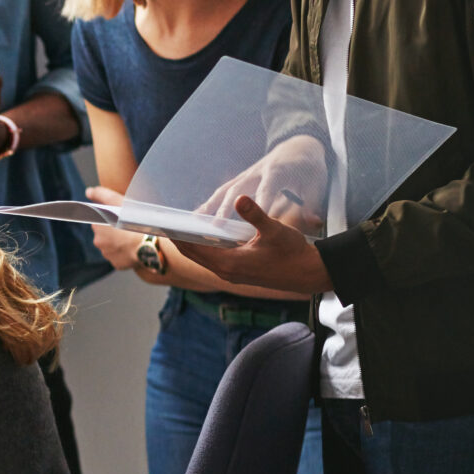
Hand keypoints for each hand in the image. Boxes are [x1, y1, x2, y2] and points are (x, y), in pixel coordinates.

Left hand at [84, 186, 145, 270]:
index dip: (111, 218)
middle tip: (128, 227)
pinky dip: (124, 253)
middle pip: (105, 234)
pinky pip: (119, 257)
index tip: (121, 218)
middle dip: (114, 231)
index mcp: (96, 226)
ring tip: (132, 237)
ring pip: (112, 246)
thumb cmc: (134, 221)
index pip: (100, 220)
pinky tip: (133, 247)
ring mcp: (107, 254)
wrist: (148, 243)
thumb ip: (101, 194)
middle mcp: (98, 241)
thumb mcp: (117, 201)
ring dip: (119, 242)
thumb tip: (88, 192)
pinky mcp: (117, 264)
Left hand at [173, 195, 333, 294]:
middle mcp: (226, 272)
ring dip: (190, 243)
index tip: (164, 221)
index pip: (193, 247)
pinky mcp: (238, 274)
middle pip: (192, 254)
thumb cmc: (293, 252)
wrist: (309, 274)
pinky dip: (202, 248)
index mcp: (229, 263)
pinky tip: (201, 235)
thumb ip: (255, 214)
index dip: (177, 234)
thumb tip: (240, 198)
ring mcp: (231, 275)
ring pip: (201, 258)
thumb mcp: (274, 230)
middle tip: (164, 221)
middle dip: (178, 238)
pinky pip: (212, 260)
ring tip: (177, 226)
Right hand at [199, 133, 329, 233]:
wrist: (298, 147)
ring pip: (225, 191)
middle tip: (217, 227)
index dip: (257, 206)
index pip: (266, 190)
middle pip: (238, 190)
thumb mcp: (316, 185)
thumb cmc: (308, 169)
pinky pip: (222, 192)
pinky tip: (196, 218)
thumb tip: (313, 222)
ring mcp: (246, 175)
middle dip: (227, 209)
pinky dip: (209, 204)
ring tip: (198, 224)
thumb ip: (312, 204)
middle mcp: (257, 172)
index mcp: (277, 172)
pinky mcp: (240, 179)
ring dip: (211, 207)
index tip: (250, 223)